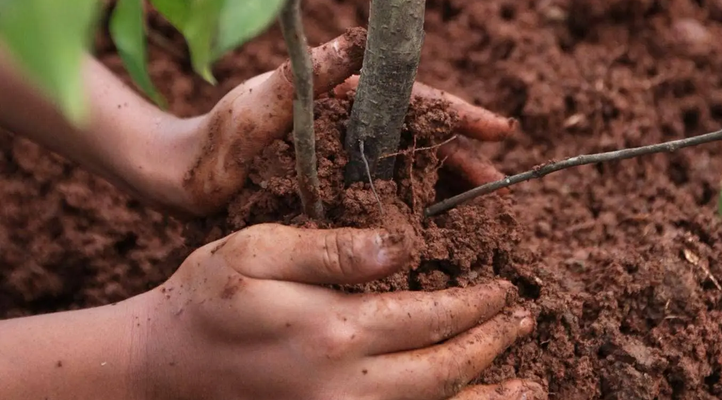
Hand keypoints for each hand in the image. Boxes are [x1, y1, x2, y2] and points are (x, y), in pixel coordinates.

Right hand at [137, 223, 542, 399]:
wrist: (163, 366)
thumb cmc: (208, 299)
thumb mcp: (257, 251)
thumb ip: (331, 248)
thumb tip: (402, 245)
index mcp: (333, 330)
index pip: (431, 317)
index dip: (477, 303)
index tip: (505, 288)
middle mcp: (345, 386)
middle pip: (444, 370)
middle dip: (493, 344)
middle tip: (526, 319)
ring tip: (534, 386)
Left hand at [178, 28, 516, 216]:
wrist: (184, 180)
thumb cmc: (218, 135)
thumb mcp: (264, 100)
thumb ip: (313, 73)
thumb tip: (362, 37)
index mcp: (344, 99)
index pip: (413, 102)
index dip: (459, 115)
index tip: (498, 130)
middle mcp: (351, 130)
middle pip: (420, 141)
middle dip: (462, 159)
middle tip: (497, 184)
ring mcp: (344, 165)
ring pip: (406, 173)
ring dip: (442, 189)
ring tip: (478, 212)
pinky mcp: (334, 197)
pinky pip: (382, 203)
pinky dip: (409, 214)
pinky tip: (431, 234)